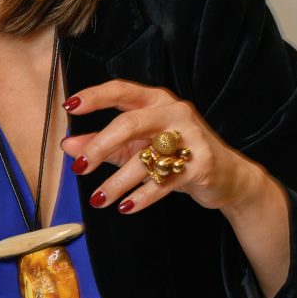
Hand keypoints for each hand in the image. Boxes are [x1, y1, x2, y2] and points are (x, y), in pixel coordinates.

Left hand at [64, 80, 276, 215]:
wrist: (228, 176)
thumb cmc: (177, 155)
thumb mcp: (138, 146)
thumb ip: (104, 144)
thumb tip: (68, 146)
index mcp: (156, 101)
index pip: (121, 90)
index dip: (95, 96)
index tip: (69, 106)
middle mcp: (173, 112)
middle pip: (129, 123)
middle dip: (100, 146)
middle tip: (80, 167)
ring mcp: (191, 136)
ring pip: (145, 158)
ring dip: (117, 182)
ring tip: (98, 199)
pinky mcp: (201, 163)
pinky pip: (164, 182)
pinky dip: (142, 196)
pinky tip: (125, 207)